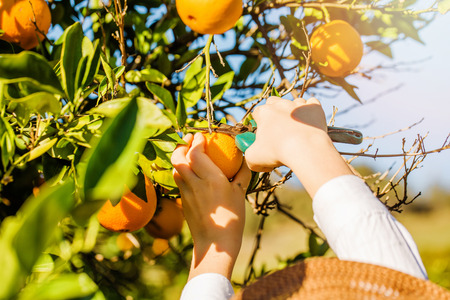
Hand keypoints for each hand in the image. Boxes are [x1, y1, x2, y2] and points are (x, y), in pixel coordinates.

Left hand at [171, 133, 250, 279]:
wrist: (216, 243)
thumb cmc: (232, 218)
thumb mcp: (240, 194)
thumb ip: (242, 174)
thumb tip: (245, 159)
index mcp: (211, 179)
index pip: (196, 152)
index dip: (197, 140)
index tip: (202, 135)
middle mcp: (195, 183)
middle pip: (178, 158)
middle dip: (181, 145)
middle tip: (189, 139)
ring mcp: (186, 193)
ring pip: (175, 169)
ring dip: (179, 157)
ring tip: (187, 153)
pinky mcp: (182, 202)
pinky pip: (178, 181)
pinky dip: (180, 171)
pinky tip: (189, 172)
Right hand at [245, 97, 352, 196]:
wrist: (306, 149)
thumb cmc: (277, 152)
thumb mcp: (254, 159)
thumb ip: (249, 157)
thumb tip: (254, 160)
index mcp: (264, 112)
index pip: (257, 113)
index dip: (259, 123)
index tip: (263, 134)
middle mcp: (281, 104)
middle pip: (274, 102)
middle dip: (274, 112)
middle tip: (279, 129)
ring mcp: (298, 104)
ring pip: (294, 102)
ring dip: (294, 112)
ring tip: (296, 128)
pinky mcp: (315, 107)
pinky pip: (312, 103)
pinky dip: (311, 111)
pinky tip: (310, 122)